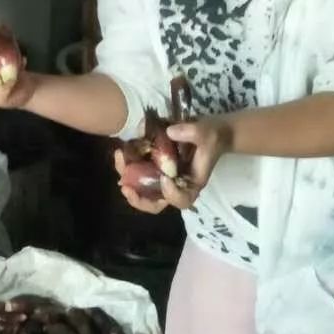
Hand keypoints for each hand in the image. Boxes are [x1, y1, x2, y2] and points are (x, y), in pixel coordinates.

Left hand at [113, 115, 231, 212]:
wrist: (209, 130)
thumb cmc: (213, 136)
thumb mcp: (208, 132)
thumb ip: (192, 132)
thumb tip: (170, 132)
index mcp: (191, 184)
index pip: (182, 200)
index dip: (171, 194)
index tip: (165, 179)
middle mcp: (174, 184)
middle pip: (156, 202)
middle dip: (139, 199)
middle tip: (126, 188)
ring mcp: (162, 176)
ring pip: (142, 188)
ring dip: (128, 178)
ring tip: (120, 159)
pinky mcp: (153, 165)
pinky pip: (137, 170)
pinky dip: (127, 164)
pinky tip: (122, 151)